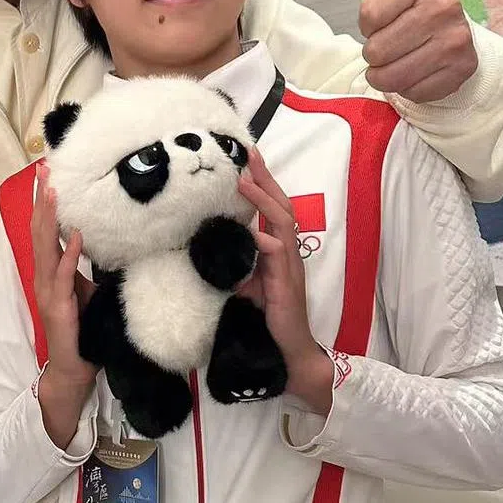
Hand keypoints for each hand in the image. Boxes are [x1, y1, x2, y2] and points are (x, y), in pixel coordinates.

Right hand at [31, 164, 96, 447]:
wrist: (74, 368)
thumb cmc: (84, 330)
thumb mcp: (91, 292)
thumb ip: (94, 269)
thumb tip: (117, 244)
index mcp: (52, 271)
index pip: (47, 229)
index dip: (48, 202)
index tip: (50, 173)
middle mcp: (45, 276)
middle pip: (41, 230)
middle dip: (43, 198)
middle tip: (45, 167)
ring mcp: (48, 291)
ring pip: (46, 247)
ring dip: (49, 218)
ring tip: (53, 190)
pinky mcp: (58, 308)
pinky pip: (63, 276)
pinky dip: (67, 255)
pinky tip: (74, 235)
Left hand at [238, 149, 332, 413]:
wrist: (290, 348)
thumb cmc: (271, 317)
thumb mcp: (248, 285)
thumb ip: (236, 266)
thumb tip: (211, 253)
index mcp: (279, 250)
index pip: (273, 209)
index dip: (262, 185)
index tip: (247, 162)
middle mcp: (288, 252)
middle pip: (281, 206)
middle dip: (265, 179)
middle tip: (250, 154)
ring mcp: (289, 265)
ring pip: (282, 223)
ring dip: (264, 200)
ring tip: (245, 181)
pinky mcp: (287, 283)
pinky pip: (278, 255)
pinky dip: (267, 241)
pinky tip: (254, 232)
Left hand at [359, 0, 477, 103]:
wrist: (447, 44)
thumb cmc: (408, 5)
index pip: (367, 14)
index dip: (369, 21)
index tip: (386, 14)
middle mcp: (446, 5)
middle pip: (375, 48)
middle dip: (377, 49)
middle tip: (396, 37)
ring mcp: (456, 41)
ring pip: (389, 74)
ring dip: (387, 72)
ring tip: (404, 55)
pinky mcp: (460, 71)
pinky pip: (409, 91)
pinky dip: (408, 87)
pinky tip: (421, 70)